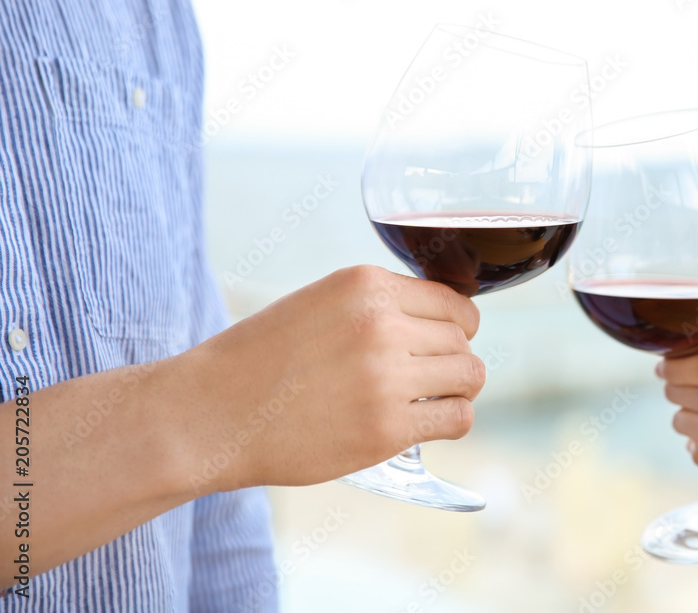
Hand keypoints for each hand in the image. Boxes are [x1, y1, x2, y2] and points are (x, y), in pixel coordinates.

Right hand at [170, 265, 485, 491]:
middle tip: (428, 376)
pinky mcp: (387, 428)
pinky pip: (458, 418)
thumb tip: (436, 322)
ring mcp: (387, 377)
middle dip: (452, 358)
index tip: (443, 341)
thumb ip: (376, 305)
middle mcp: (382, 324)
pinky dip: (452, 420)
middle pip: (464, 338)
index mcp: (366, 285)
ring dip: (458, 389)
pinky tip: (428, 423)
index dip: (455, 325)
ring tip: (432, 399)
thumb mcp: (318, 303)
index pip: (452, 300)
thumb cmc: (259, 360)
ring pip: (470, 375)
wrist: (211, 413)